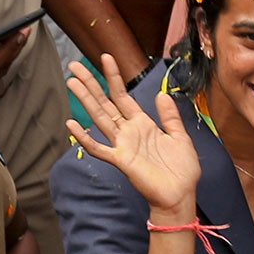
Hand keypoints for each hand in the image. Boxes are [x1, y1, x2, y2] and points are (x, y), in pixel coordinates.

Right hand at [66, 54, 200, 212]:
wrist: (181, 195)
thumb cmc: (182, 170)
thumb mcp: (180, 137)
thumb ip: (170, 117)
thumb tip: (162, 94)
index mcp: (143, 125)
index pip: (124, 96)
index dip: (114, 77)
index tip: (106, 57)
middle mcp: (129, 132)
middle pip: (106, 103)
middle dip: (91, 84)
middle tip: (75, 66)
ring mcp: (123, 145)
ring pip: (100, 118)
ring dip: (86, 100)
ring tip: (72, 82)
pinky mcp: (121, 161)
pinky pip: (99, 148)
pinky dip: (85, 137)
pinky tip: (72, 123)